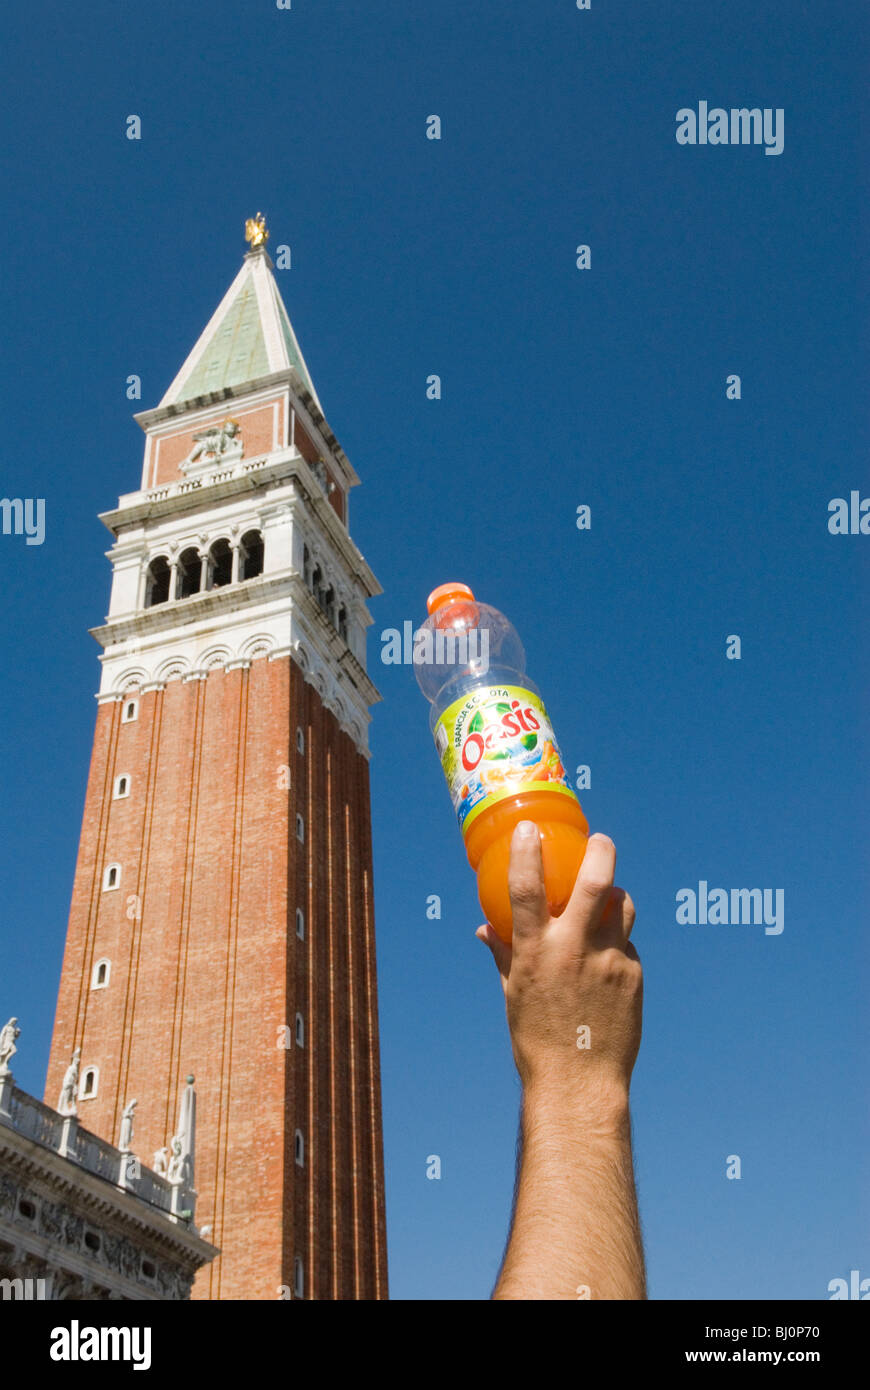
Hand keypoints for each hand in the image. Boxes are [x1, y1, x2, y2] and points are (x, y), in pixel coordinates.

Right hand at [477, 824, 641, 1103]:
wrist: (579, 1084)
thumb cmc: (536, 1039)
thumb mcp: (512, 993)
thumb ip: (503, 954)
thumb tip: (485, 929)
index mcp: (536, 953)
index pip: (525, 889)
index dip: (527, 853)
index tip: (530, 829)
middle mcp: (574, 950)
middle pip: (596, 882)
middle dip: (601, 852)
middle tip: (602, 841)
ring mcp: (609, 961)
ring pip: (623, 906)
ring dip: (617, 895)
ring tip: (611, 898)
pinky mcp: (633, 976)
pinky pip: (628, 945)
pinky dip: (618, 944)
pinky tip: (609, 961)